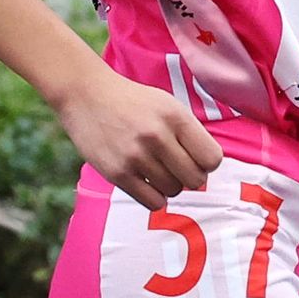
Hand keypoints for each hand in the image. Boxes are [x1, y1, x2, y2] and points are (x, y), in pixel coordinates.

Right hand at [55, 62, 224, 209]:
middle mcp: (157, 136)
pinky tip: (145, 181)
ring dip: (168, 184)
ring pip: (174, 191)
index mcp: (175, 116)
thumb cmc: (133, 102)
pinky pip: (152, 202)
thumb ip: (189, 132)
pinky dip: (154, 196)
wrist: (86, 95)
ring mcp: (136, 156)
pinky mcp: (117, 173)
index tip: (194, 157)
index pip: (212, 158)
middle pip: (195, 179)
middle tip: (175, 166)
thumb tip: (208, 167)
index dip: (206, 162)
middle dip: (190, 176)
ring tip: (155, 168)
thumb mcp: (167, 104)